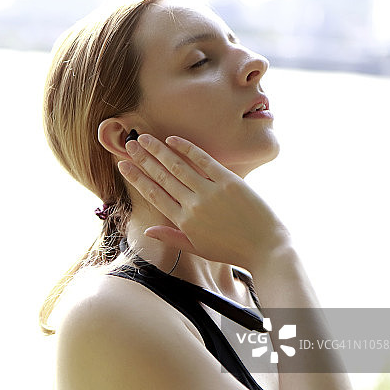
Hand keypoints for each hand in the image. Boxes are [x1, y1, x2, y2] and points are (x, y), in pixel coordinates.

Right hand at [118, 134, 290, 268]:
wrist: (267, 248)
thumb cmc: (233, 251)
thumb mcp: (199, 248)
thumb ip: (171, 237)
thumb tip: (147, 230)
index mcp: (183, 222)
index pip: (153, 195)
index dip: (136, 178)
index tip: (122, 165)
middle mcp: (193, 205)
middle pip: (161, 177)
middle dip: (142, 159)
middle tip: (129, 145)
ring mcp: (211, 191)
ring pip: (177, 166)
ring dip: (158, 150)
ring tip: (143, 138)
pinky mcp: (229, 181)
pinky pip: (204, 160)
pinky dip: (187, 148)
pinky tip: (173, 139)